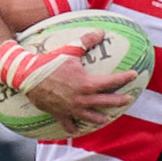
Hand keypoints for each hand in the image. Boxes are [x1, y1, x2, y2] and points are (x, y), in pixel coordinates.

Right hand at [0, 31, 137, 136]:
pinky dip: (74, 127)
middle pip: (106, 102)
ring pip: (91, 117)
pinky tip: (78, 128)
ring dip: (100, 118)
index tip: (134, 75)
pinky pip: (69, 125)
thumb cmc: (49, 62)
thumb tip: (101, 31)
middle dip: (119, 101)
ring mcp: (71, 108)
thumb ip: (87, 40)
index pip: (111, 81)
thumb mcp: (69, 49)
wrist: (27, 75)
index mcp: (86, 83)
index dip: (124, 78)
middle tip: (128, 99)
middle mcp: (82, 98)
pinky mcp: (60, 114)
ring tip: (107, 118)